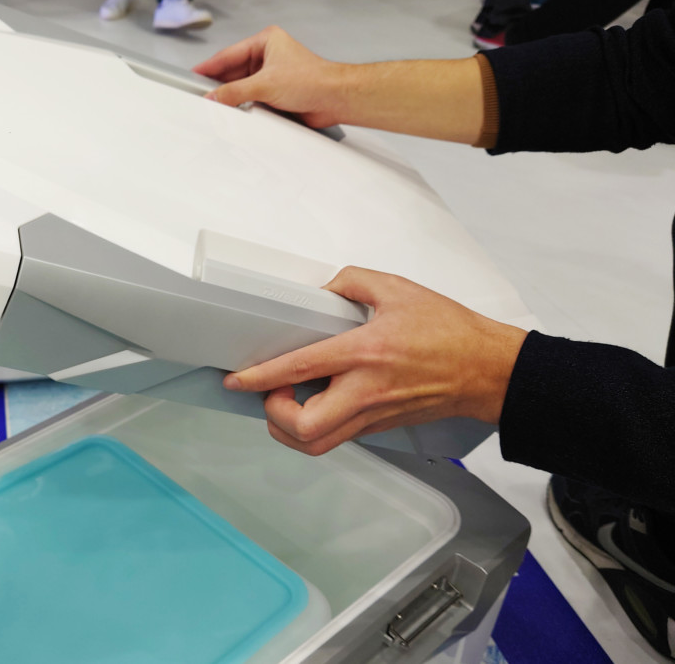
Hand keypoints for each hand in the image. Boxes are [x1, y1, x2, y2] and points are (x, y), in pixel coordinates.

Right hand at [192, 26, 345, 127]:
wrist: (334, 99)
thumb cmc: (313, 80)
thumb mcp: (265, 84)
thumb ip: (235, 92)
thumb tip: (215, 97)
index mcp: (266, 42)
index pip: (229, 55)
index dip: (210, 67)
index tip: (193, 77)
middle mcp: (268, 57)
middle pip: (233, 72)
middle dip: (219, 85)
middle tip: (201, 96)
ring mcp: (271, 76)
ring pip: (242, 87)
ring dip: (232, 98)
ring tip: (216, 106)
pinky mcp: (275, 94)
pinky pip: (251, 99)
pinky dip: (243, 107)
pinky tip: (234, 112)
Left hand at [223, 267, 527, 455]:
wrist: (488, 370)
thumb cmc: (450, 332)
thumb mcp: (398, 289)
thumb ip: (352, 281)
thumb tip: (322, 290)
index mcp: (365, 353)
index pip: (299, 370)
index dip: (260, 378)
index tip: (237, 378)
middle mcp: (365, 391)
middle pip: (304, 428)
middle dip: (273, 416)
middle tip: (270, 393)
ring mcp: (373, 414)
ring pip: (317, 444)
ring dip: (289, 429)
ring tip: (286, 402)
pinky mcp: (380, 426)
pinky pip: (337, 438)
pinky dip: (314, 429)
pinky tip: (313, 404)